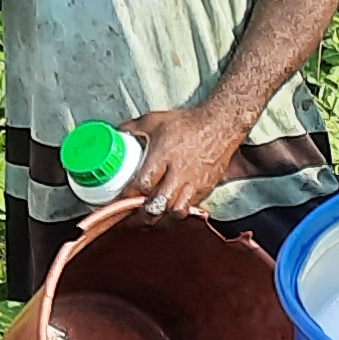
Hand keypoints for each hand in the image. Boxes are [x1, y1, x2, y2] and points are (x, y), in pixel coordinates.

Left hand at [120, 99, 248, 218]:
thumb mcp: (155, 120)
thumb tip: (118, 134)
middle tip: (131, 219)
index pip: (141, 184)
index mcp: (162, 156)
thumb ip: (134, 128)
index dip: (127, 196)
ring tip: (153, 217)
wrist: (220, 125)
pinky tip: (171, 209)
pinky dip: (179, 211)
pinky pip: (191, 207)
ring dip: (162, 217)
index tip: (118, 201)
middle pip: (158, 205)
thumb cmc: (188, 123)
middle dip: (142, 216)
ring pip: (176, 211)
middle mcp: (178, 173)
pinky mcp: (206, 188)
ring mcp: (193, 183)